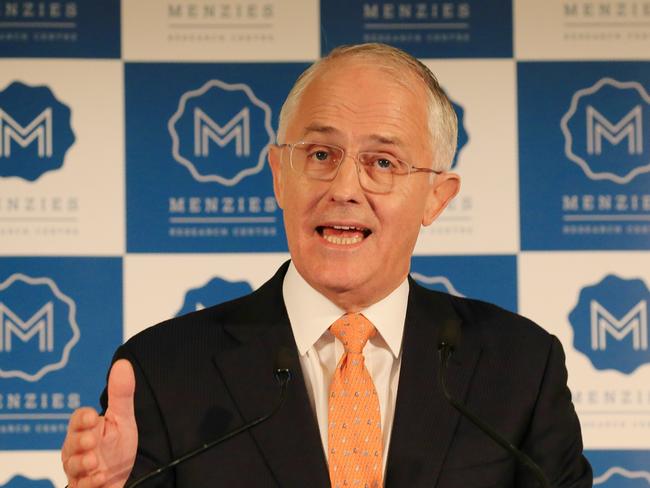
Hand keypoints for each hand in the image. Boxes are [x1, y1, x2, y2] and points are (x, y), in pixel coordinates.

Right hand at [62, 359, 137, 487]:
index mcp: (86, 429)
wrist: (126, 475)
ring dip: (82, 463)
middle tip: (91, 440)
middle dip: (80, 442)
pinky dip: (89, 484)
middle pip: (71, 444)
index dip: (82, 418)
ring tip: (95, 462)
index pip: (78, 420)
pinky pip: (81, 487)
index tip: (92, 416)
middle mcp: (78, 450)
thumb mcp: (123, 419)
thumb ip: (121, 394)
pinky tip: (101, 478)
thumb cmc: (117, 446)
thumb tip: (123, 364)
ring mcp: (80, 470)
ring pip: (73, 466)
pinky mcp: (85, 487)